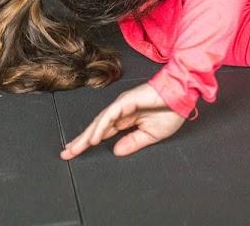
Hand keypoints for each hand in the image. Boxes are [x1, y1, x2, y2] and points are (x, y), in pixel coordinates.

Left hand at [60, 83, 185, 159]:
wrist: (182, 96)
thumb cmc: (171, 112)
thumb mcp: (150, 135)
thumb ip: (132, 142)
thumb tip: (116, 151)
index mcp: (125, 118)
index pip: (103, 132)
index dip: (89, 141)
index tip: (75, 152)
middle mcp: (120, 110)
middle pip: (96, 127)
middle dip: (81, 140)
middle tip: (66, 153)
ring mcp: (122, 104)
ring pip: (100, 121)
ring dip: (87, 135)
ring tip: (76, 149)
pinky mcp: (127, 101)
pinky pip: (111, 115)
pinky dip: (102, 127)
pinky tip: (95, 138)